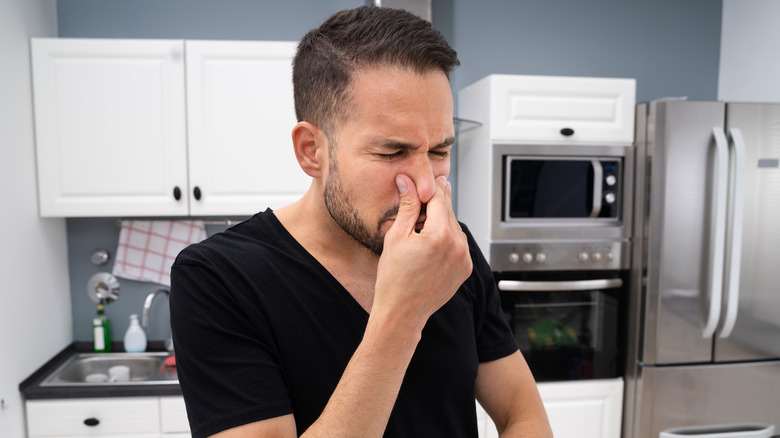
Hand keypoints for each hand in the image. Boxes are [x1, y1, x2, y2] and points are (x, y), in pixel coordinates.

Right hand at [372, 174, 472, 330]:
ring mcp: (465, 258)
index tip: (421, 182)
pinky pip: (458, 244)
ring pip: (454, 227)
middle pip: (447, 211)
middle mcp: (458, 245)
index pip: (438, 197)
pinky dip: (446, 240)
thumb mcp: (396, 236)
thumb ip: (407, 206)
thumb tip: (407, 181)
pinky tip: (428, 249)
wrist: (403, 312)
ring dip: (440, 223)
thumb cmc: (394, 278)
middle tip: (415, 209)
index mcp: (440, 234)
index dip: (427, 188)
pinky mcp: (466, 268)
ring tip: (419, 235)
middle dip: (432, 206)